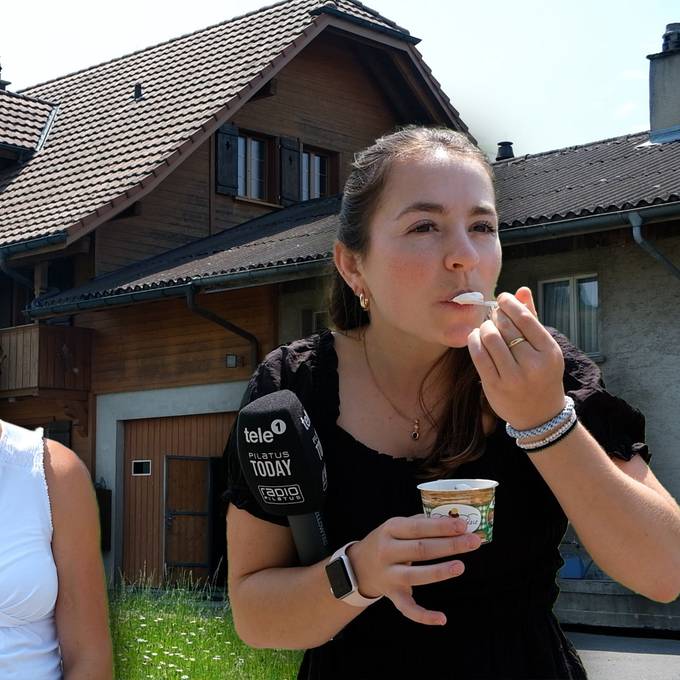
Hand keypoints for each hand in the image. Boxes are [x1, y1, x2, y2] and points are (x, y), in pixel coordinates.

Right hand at [346, 514, 480, 625]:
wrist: (358, 565)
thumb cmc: (388, 541)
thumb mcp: (397, 526)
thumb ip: (422, 523)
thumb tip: (453, 522)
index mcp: (390, 529)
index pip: (418, 527)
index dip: (441, 527)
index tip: (464, 525)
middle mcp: (387, 551)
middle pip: (421, 549)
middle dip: (449, 545)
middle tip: (473, 542)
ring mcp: (389, 575)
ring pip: (415, 576)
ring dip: (439, 572)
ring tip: (461, 566)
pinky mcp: (392, 595)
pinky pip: (407, 608)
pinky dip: (424, 615)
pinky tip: (442, 618)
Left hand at [467, 287, 565, 430]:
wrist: (540, 415)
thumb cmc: (542, 374)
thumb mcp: (545, 348)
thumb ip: (532, 319)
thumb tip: (521, 290)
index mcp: (549, 352)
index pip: (525, 319)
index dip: (510, 304)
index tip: (502, 298)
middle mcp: (533, 365)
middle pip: (506, 327)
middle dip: (495, 315)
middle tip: (492, 314)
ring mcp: (513, 377)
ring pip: (490, 338)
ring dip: (484, 327)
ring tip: (486, 327)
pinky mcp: (495, 386)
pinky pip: (478, 355)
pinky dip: (474, 341)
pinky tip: (475, 337)